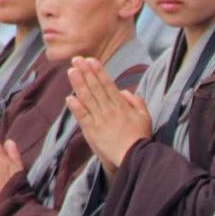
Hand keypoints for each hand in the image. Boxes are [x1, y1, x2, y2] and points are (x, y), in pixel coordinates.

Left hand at [65, 55, 153, 176]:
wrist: (135, 156)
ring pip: (88, 99)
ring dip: (79, 84)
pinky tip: (69, 98)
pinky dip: (76, 108)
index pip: (108, 85)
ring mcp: (100, 120)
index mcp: (122, 106)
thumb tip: (124, 91)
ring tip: (71, 71)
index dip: (98, 71)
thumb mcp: (145, 117)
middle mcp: (110, 110)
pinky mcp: (93, 132)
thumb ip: (136, 102)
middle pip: (96, 88)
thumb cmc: (141, 137)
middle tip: (77, 59)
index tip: (90, 60)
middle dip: (86, 72)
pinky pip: (83, 117)